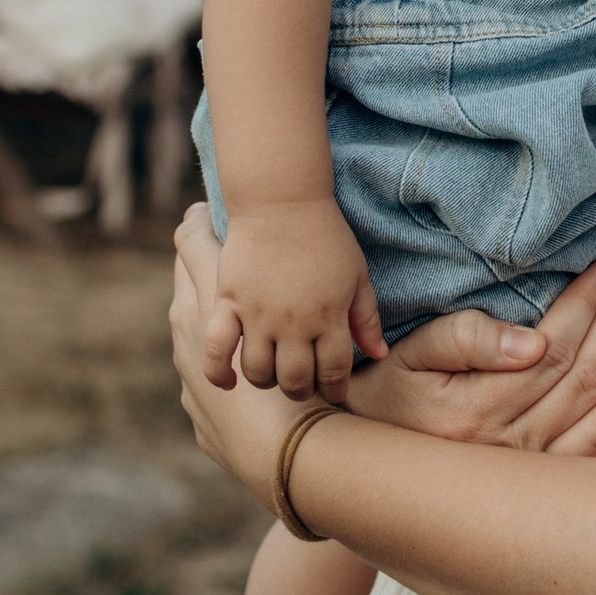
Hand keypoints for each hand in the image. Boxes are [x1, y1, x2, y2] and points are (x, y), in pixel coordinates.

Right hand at [169, 211, 595, 485]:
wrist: (354, 476)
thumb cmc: (382, 400)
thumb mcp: (409, 357)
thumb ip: (465, 340)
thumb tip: (533, 339)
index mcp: (483, 405)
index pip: (554, 342)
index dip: (588, 301)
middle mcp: (511, 445)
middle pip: (585, 375)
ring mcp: (527, 477)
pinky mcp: (532, 499)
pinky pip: (589, 478)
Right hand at [212, 196, 384, 398]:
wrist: (282, 200)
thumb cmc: (326, 237)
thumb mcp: (357, 276)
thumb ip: (366, 319)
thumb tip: (379, 355)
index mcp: (329, 317)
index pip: (334, 373)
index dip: (335, 390)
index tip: (333, 393)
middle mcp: (294, 323)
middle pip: (295, 380)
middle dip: (301, 392)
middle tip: (301, 388)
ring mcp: (258, 315)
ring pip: (258, 371)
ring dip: (266, 382)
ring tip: (272, 376)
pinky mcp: (228, 302)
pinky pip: (216, 349)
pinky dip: (219, 372)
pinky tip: (228, 383)